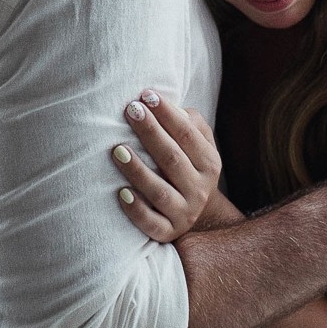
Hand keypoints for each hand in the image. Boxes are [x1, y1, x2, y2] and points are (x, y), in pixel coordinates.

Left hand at [111, 91, 224, 241]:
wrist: (195, 214)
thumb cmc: (187, 166)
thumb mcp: (198, 144)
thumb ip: (187, 122)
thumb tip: (161, 101)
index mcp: (209, 163)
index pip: (187, 134)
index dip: (167, 114)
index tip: (145, 95)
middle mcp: (199, 189)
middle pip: (172, 158)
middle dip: (150, 132)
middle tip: (130, 110)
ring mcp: (184, 213)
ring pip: (159, 192)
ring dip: (137, 170)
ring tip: (117, 150)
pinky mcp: (167, 232)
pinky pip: (151, 223)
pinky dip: (136, 209)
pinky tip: (120, 193)